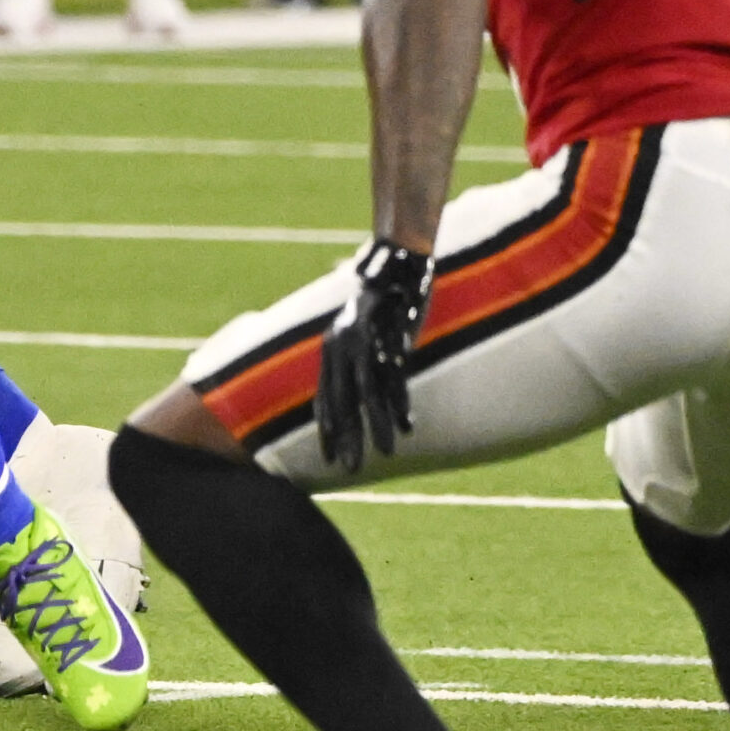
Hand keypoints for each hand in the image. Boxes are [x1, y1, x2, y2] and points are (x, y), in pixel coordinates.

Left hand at [314, 240, 434, 474]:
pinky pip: (394, 374)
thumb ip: (354, 360)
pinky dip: (399, 400)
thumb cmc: (378, 300)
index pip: (324, 397)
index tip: (330, 460)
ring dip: (376, 424)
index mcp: (331, 348)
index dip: (328, 428)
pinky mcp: (390, 335)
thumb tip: (354, 388)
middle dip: (347, 436)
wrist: (394, 260)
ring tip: (385, 452)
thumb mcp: (358, 331)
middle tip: (349, 470)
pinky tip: (405, 423)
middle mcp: (341, 346)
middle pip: (341, 400)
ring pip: (369, 391)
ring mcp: (366, 340)